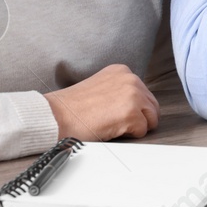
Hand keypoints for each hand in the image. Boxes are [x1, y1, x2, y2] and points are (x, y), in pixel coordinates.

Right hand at [44, 64, 158, 140]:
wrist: (55, 116)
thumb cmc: (73, 107)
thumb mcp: (100, 87)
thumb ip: (120, 90)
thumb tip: (138, 104)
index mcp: (122, 71)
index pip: (144, 94)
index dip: (132, 109)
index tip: (113, 112)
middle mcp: (131, 79)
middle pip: (152, 106)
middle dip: (138, 118)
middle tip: (113, 121)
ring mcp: (133, 95)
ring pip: (150, 119)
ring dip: (134, 127)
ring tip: (110, 124)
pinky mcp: (131, 113)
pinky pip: (142, 132)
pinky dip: (128, 135)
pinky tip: (109, 129)